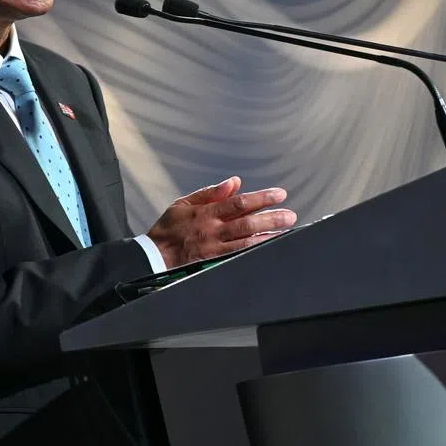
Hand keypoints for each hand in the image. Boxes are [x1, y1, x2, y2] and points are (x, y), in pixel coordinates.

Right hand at [147, 176, 294, 270]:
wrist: (154, 256)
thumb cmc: (169, 228)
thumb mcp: (184, 203)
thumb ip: (210, 193)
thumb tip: (233, 183)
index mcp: (207, 213)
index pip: (239, 203)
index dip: (261, 198)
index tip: (279, 194)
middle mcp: (213, 230)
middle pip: (248, 222)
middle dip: (272, 218)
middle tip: (291, 215)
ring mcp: (215, 248)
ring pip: (247, 241)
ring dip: (269, 235)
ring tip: (287, 230)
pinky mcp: (215, 263)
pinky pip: (239, 256)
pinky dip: (256, 251)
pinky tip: (269, 248)